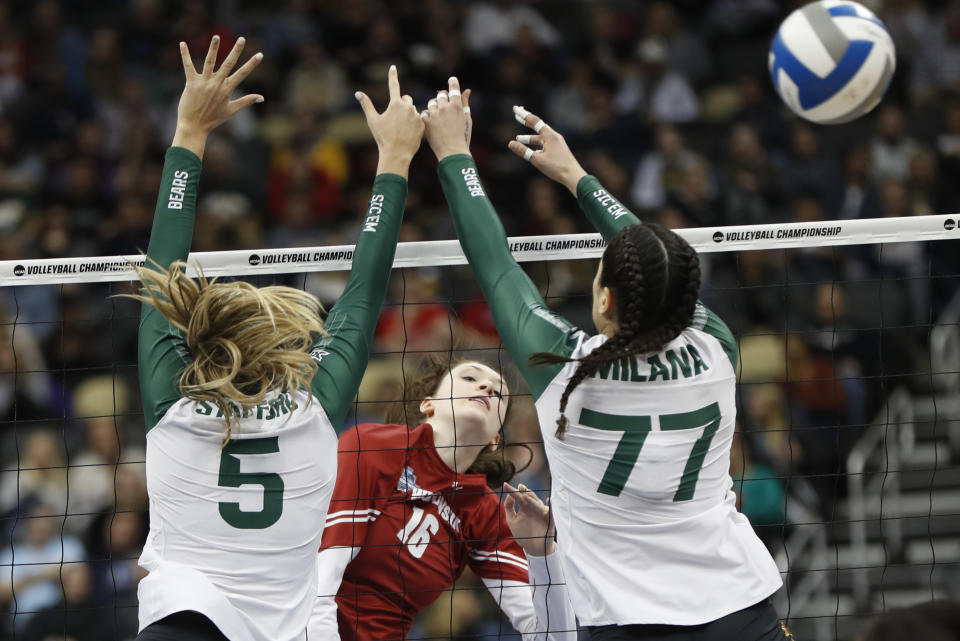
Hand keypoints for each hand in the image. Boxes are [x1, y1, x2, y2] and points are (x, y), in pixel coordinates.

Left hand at [173, 36, 263, 158]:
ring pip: (209, 62)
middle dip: (236, 51)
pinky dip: (185, 55)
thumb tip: (262, 98)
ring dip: (213, 48)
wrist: (194, 126)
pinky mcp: (191, 83)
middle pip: (228, 64)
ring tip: (216, 36)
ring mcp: (204, 83)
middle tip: (242, 39)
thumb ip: (246, 101)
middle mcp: (217, 84)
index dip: (252, 64)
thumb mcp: (232, 110)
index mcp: (227, 90)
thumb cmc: (213, 119)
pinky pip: (188, 66)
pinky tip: (182, 43)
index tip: (260, 54)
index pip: (242, 74)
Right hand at [355, 65, 422, 178]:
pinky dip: (414, 123)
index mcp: (395, 104)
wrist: (397, 153)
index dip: (392, 76)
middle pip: (406, 99)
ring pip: (412, 110)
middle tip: (395, 119)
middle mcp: (407, 107)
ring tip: (402, 128)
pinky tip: (409, 132)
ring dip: (408, 115)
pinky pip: (419, 119)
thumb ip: (366, 105)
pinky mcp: (423, 123)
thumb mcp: (373, 120)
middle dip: (401, 105)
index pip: (393, 85)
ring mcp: (416, 115)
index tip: (393, 68)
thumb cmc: (383, 137)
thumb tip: (357, 93)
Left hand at [422, 76, 472, 160]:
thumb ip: (465, 104)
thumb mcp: (467, 119)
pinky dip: (427, 116)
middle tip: (444, 105)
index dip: (452, 82)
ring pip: (431, 103)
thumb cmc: (463, 137)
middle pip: (440, 95)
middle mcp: (445, 108)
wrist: (452, 152)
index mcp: (457, 106)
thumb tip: (467, 90)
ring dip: (434, 107)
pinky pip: (424, 113)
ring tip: (439, 118)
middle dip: (442, 98)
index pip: (453, 88)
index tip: (452, 80)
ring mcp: (434, 114)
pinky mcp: (426, 122)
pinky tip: (432, 123)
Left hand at [503, 481, 555, 556]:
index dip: (512, 490)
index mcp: (524, 507)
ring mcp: (542, 513)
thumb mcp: (511, 520)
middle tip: (520, 488)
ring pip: (538, 503)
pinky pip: (551, 513)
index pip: (518, 496)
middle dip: (525, 492)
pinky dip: (551, 506)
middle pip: (529, 497)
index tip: (505, 484)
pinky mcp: (549, 521)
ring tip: (526, 494)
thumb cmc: (522, 533)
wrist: (533, 548)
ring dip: (533, 499)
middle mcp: (533, 508)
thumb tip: (509, 495)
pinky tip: (548, 500)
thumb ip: (509, 507)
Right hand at [508, 107, 586, 195]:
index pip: (534, 121)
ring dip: (529, 137)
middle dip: (526, 122)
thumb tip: (510, 143)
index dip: (523, 115)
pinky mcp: (559, 150)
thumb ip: (523, 151)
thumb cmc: (556, 168)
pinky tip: (532, 151)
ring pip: (541, 137)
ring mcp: (557, 143)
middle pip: (538, 126)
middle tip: (517, 115)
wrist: (573, 176)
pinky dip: (536, 144)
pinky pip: (545, 143)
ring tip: (518, 138)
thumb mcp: (537, 160)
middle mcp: (554, 137)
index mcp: (550, 136)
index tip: (515, 109)